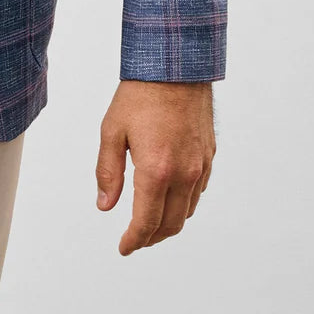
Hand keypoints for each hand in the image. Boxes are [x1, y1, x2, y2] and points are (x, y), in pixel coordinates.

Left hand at [95, 80, 214, 254]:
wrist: (176, 65)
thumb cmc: (141, 93)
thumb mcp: (112, 130)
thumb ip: (108, 172)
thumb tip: (105, 206)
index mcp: (156, 170)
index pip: (146, 222)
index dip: (134, 241)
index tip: (124, 247)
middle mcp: (183, 173)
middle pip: (171, 225)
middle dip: (151, 238)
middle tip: (135, 239)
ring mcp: (200, 165)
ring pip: (188, 211)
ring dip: (170, 224)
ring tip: (151, 222)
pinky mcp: (209, 155)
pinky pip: (199, 192)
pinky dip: (185, 203)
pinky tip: (170, 196)